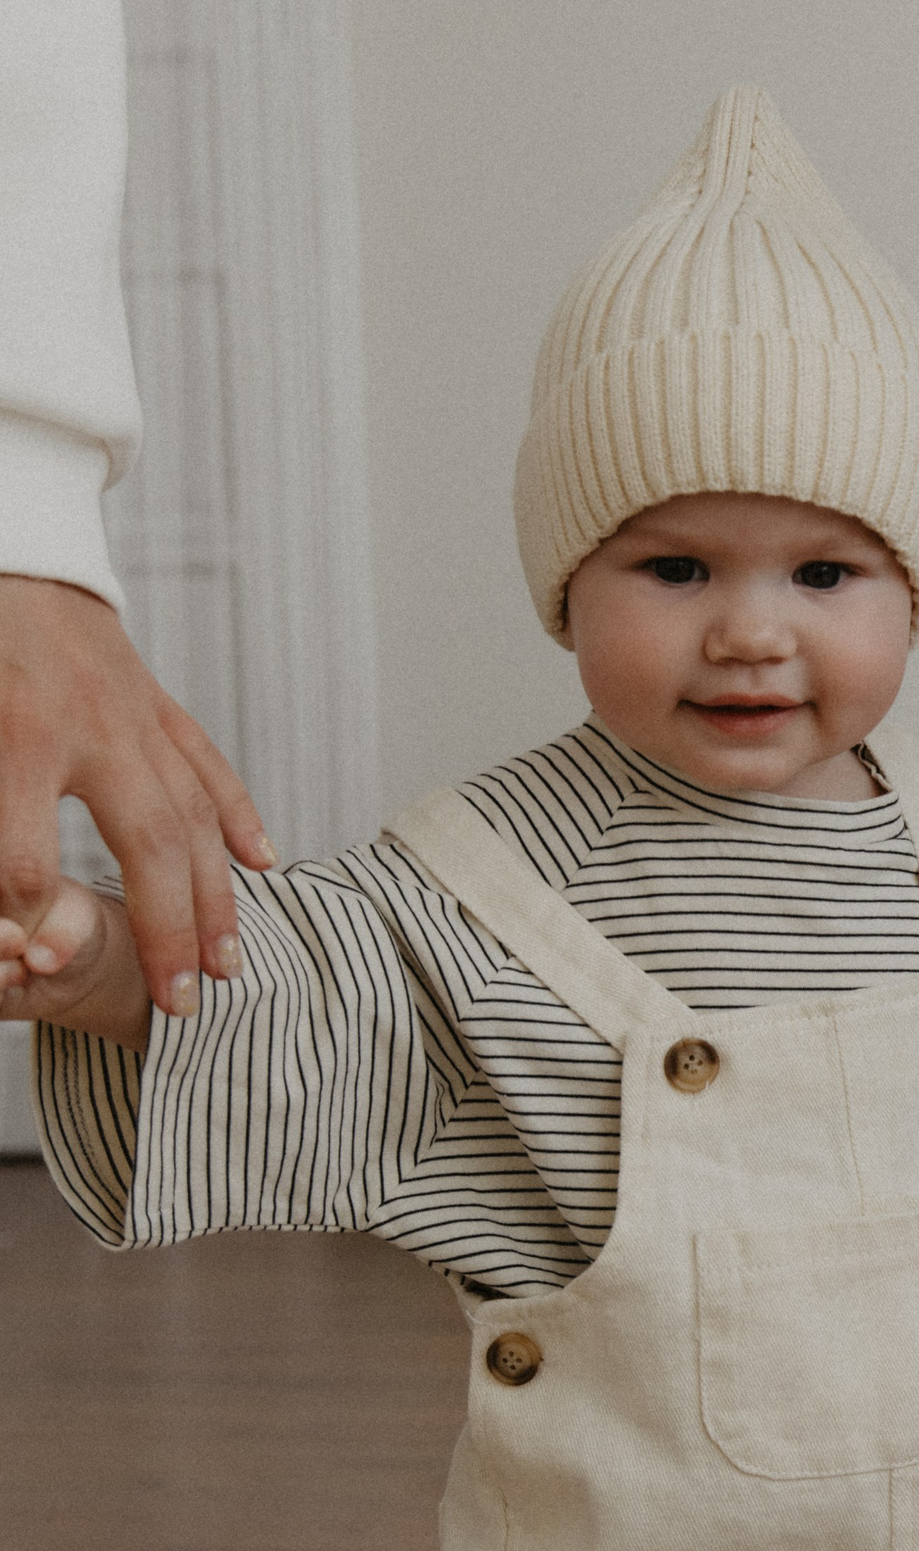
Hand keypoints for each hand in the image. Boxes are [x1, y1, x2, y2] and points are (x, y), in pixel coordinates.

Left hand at [0, 578, 272, 1015]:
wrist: (4, 547)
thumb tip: (10, 904)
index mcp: (18, 734)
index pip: (24, 854)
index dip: (30, 918)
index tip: (36, 970)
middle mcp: (91, 727)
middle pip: (145, 845)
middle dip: (164, 930)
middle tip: (176, 1004)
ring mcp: (136, 714)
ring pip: (194, 817)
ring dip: (216, 897)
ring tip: (227, 966)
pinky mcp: (158, 702)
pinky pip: (209, 767)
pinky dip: (241, 818)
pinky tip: (262, 865)